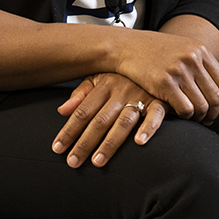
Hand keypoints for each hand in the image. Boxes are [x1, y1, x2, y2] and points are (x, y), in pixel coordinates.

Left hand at [52, 73, 166, 167]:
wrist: (159, 55)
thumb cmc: (125, 71)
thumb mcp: (101, 76)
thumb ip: (82, 93)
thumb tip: (61, 111)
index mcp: (105, 84)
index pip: (83, 111)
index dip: (69, 130)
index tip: (57, 148)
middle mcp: (121, 91)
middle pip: (100, 120)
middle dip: (85, 142)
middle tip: (72, 162)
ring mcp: (141, 96)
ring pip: (123, 122)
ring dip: (110, 142)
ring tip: (97, 162)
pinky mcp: (161, 100)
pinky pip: (155, 115)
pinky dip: (148, 128)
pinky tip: (139, 142)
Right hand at [113, 29, 218, 124]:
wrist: (127, 46)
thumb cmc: (153, 50)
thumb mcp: (181, 49)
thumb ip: (200, 64)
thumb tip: (218, 86)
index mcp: (201, 51)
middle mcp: (193, 60)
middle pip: (215, 97)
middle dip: (215, 114)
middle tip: (209, 122)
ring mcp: (179, 71)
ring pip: (201, 105)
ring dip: (199, 117)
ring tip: (194, 120)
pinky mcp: (164, 83)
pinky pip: (184, 109)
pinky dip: (185, 117)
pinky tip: (180, 116)